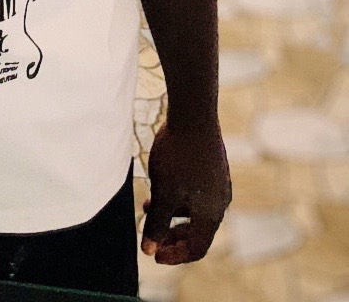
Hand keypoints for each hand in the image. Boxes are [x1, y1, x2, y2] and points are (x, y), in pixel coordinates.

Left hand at [141, 119, 231, 265]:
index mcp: (212, 213)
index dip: (175, 256)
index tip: (154, 254)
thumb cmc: (178, 155)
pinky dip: (179, 197)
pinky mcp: (213, 166)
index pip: (197, 248)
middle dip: (173, 237)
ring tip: (148, 207)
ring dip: (173, 214)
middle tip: (151, 238)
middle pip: (198, 231)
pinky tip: (160, 185)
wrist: (193, 112)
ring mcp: (219, 182)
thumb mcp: (162, 193)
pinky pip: (197, 192)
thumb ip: (157, 224)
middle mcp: (221, 200)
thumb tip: (149, 250)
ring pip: (196, 210)